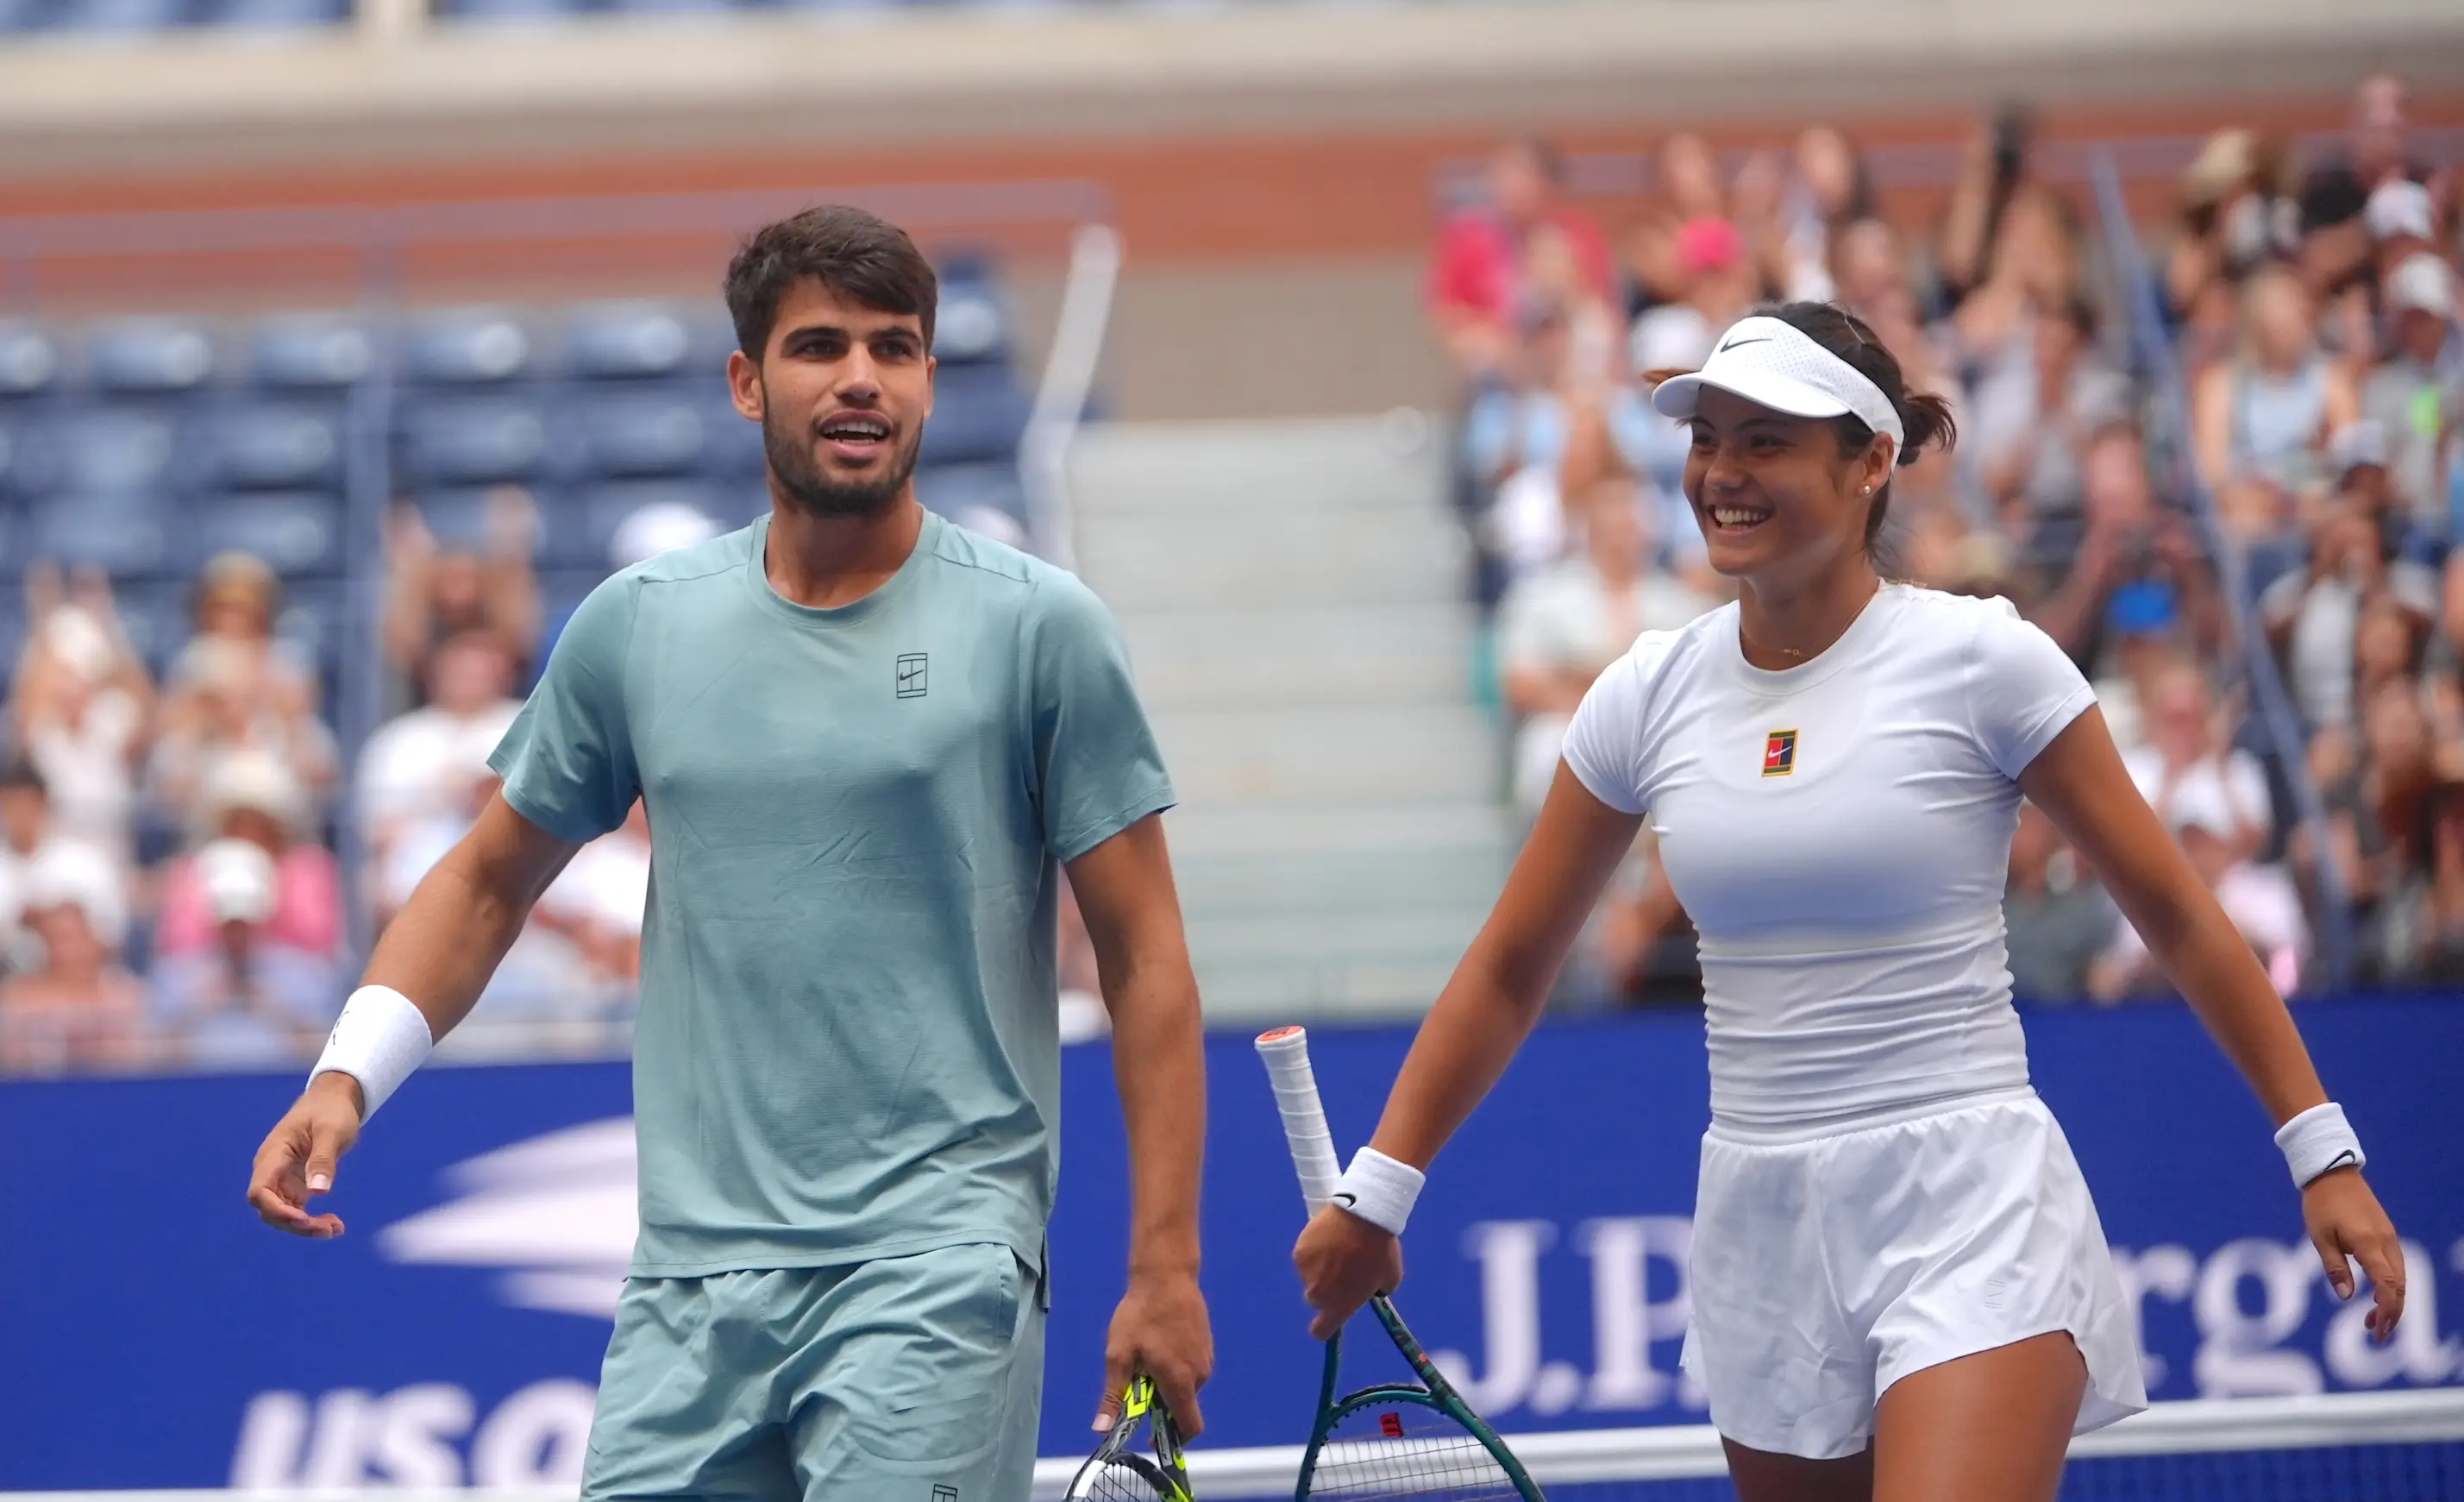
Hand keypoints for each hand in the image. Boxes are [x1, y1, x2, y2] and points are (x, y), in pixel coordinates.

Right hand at [246, 1072, 363, 1238]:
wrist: (333, 1100)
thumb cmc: (331, 1110)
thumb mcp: (331, 1131)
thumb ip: (323, 1160)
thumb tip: (319, 1193)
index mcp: (273, 1155)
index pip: (259, 1191)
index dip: (276, 1210)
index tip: (303, 1219)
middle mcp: (272, 1170)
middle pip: (270, 1209)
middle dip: (295, 1224)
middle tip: (329, 1229)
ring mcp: (282, 1180)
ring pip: (283, 1214)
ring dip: (304, 1227)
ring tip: (335, 1229)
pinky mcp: (295, 1185)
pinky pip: (296, 1211)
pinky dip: (312, 1221)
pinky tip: (334, 1226)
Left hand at [1097, 1267, 1210, 1438]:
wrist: (1166, 1274)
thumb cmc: (1139, 1315)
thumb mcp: (1119, 1355)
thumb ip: (1113, 1395)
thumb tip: (1102, 1429)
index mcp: (1180, 1382)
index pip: (1190, 1427)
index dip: (1173, 1439)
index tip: (1152, 1435)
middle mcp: (1199, 1374)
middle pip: (1184, 1405)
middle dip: (1162, 1403)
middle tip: (1137, 1382)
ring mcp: (1206, 1357)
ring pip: (1187, 1383)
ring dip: (1168, 1382)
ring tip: (1146, 1356)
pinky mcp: (1206, 1342)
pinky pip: (1191, 1365)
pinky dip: (1176, 1366)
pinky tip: (1159, 1341)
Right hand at [1294, 1204, 1403, 1340]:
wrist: (1362, 1215)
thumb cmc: (1380, 1249)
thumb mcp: (1389, 1277)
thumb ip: (1377, 1290)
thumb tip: (1372, 1288)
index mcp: (1340, 1306)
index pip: (1321, 1331)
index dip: (1324, 1326)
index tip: (1329, 1317)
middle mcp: (1319, 1294)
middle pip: (1316, 1299)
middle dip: (1326, 1288)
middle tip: (1342, 1270)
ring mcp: (1305, 1273)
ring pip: (1310, 1275)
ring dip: (1320, 1267)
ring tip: (1338, 1247)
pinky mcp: (1299, 1252)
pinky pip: (1305, 1256)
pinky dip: (1314, 1249)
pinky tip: (1329, 1236)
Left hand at [2302, 1167, 2404, 1341]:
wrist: (2332, 1171)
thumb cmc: (2321, 1203)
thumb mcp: (2320, 1237)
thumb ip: (2335, 1267)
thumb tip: (2346, 1297)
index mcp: (2369, 1244)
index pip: (2387, 1286)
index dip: (2386, 1311)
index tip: (2377, 1330)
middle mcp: (2386, 1242)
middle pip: (2399, 1286)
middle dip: (2392, 1313)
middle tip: (2376, 1334)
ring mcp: (2389, 1237)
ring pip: (2400, 1277)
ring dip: (2390, 1301)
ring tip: (2371, 1320)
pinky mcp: (2386, 1233)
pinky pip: (2395, 1266)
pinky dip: (2389, 1285)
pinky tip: (2374, 1294)